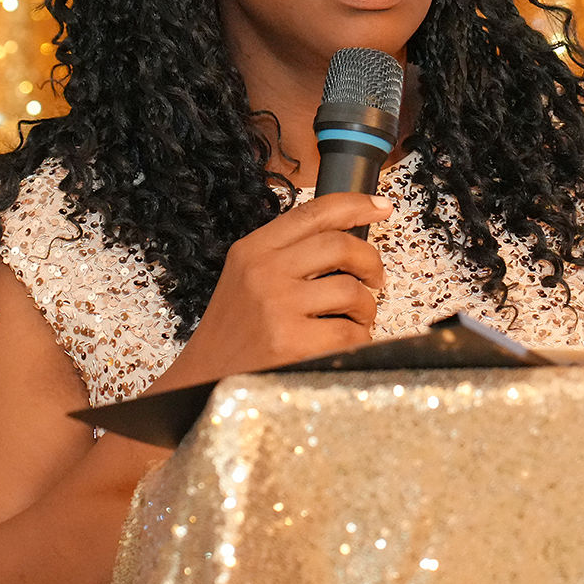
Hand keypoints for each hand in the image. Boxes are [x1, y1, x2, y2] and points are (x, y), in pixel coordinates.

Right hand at [164, 192, 390, 386]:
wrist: (202, 378)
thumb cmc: (234, 332)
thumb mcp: (247, 278)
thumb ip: (288, 255)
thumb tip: (348, 240)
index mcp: (253, 250)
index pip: (313, 213)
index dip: (355, 204)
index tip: (380, 207)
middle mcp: (263, 272)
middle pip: (340, 245)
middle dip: (370, 262)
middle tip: (375, 279)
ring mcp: (277, 307)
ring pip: (352, 291)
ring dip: (366, 308)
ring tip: (356, 320)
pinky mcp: (291, 343)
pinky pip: (350, 333)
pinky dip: (359, 339)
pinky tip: (344, 344)